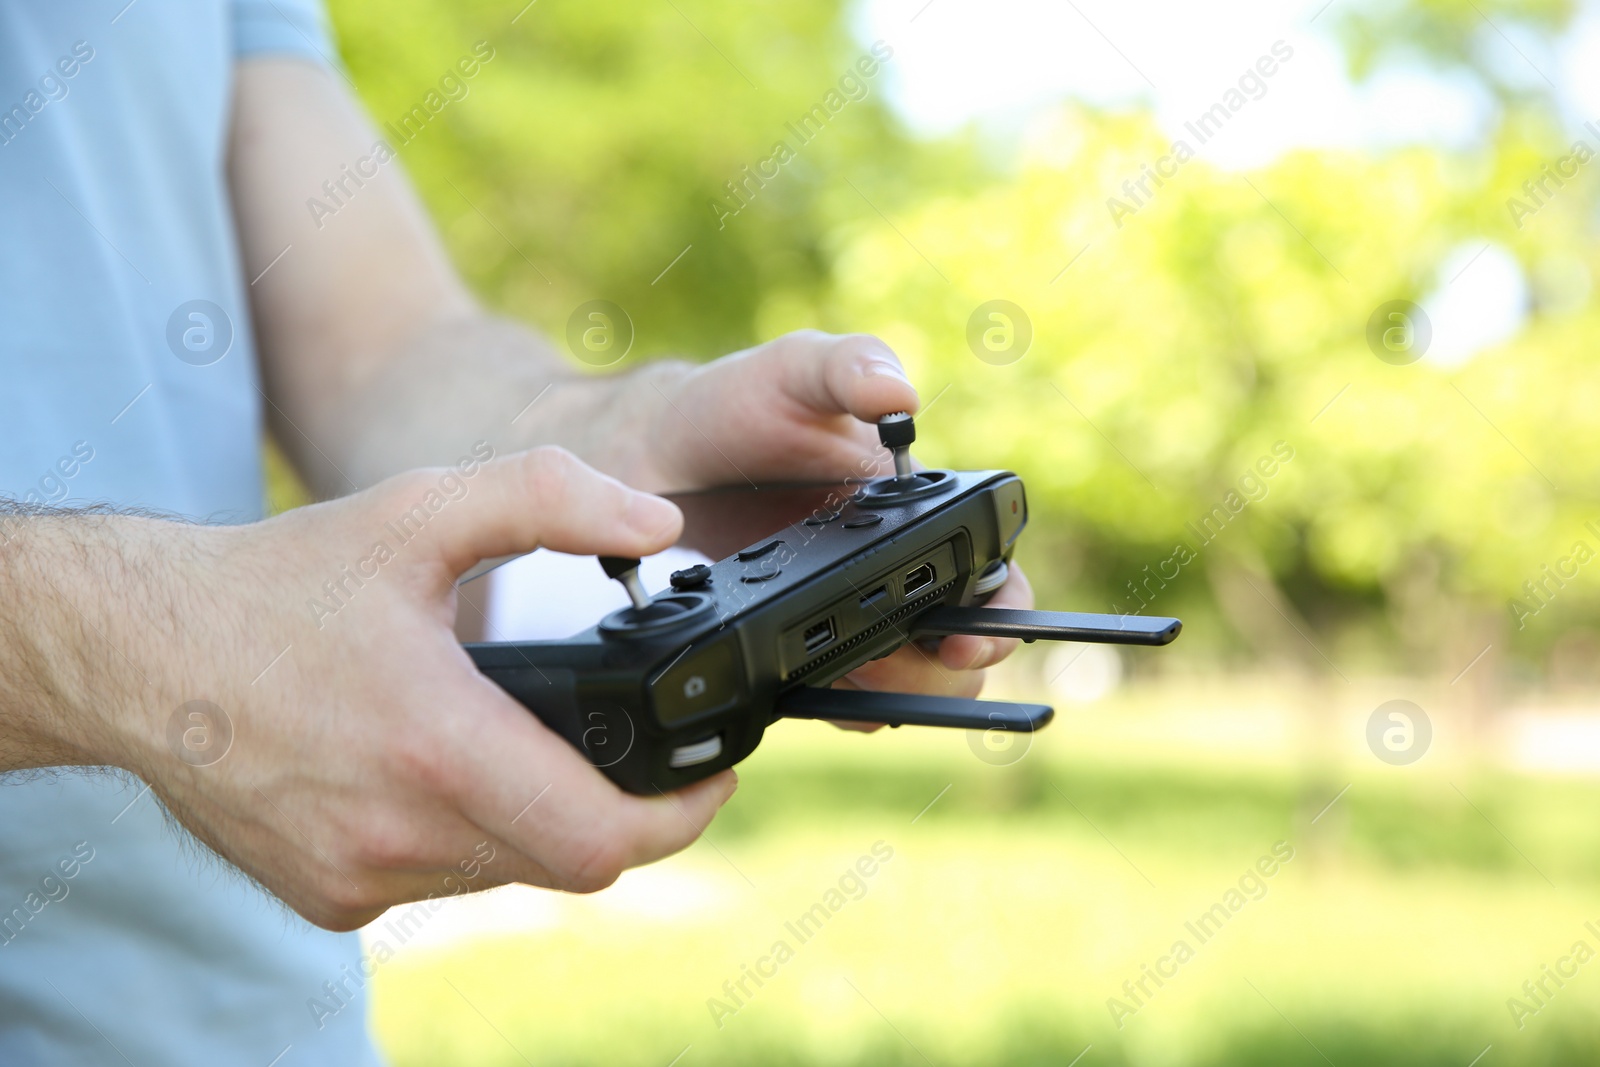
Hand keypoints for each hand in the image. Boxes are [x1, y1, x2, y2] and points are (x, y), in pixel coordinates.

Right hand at [63, 448, 736, 929]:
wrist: (137, 653)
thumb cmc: (280, 583)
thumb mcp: (420, 510)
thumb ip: (549, 499)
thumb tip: (655, 519)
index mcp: (438, 746)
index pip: (601, 838)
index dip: (679, 817)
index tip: (713, 779)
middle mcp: (400, 831)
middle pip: (567, 862)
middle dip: (621, 815)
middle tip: (640, 759)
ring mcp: (358, 877)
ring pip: (504, 871)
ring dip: (537, 821)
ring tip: (528, 746)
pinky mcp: (326, 898)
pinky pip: (439, 880)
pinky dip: (466, 836)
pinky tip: (445, 773)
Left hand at [619, 330, 1036, 703]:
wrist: (659, 456)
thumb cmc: (740, 404)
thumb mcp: (796, 368)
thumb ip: (851, 366)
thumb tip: (901, 398)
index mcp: (919, 508)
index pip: (994, 568)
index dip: (1001, 610)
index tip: (966, 629)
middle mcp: (898, 568)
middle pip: (963, 646)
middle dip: (946, 666)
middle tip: (898, 656)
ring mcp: (853, 614)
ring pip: (912, 684)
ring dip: (896, 690)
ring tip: (850, 669)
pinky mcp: (804, 648)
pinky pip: (844, 700)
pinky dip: (839, 704)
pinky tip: (811, 686)